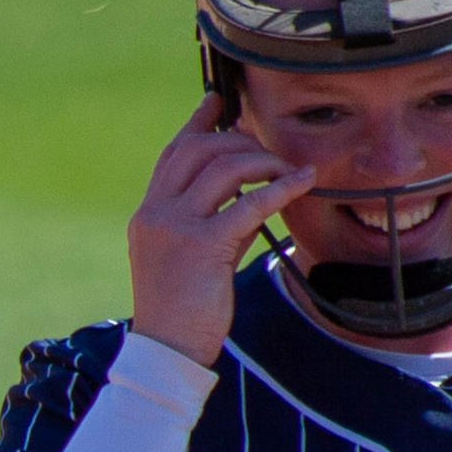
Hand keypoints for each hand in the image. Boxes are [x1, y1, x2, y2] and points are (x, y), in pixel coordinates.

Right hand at [127, 94, 315, 366]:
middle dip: (238, 139)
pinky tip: (302, 182)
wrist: (166, 351)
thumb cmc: (182, 311)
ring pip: (222, 167)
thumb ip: (210, 226)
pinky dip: (279, 188)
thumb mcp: (188, 259)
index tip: (217, 100)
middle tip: (269, 147)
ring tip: (287, 169)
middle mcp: (156, 212)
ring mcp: (176, 227)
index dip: (196, 122)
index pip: (173, 153)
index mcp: (149, 213)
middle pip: (197, 148)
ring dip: (262, 161)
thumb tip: (248, 200)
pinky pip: (248, 203)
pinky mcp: (202, 246)